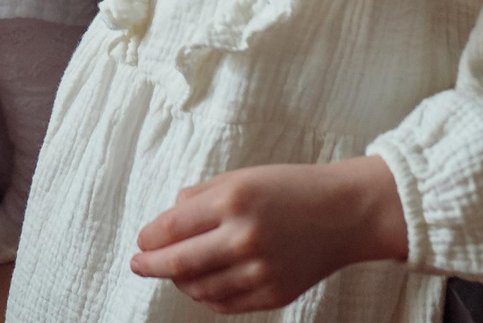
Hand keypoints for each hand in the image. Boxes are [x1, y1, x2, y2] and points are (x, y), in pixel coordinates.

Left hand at [129, 157, 408, 312]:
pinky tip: (199, 286)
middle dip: (151, 265)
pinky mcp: (276, 294)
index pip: (173, 227)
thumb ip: (198, 197)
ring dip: (179, 282)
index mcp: (233, 201)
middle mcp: (246, 238)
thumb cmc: (288, 188)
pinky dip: (207, 297)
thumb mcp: (240, 178)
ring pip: (201, 288)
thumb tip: (164, 222)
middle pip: (180, 263)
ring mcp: (262, 271)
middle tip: (138, 264)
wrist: (345, 213)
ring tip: (172, 273)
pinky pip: (227, 303)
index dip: (149, 238)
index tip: (140, 242)